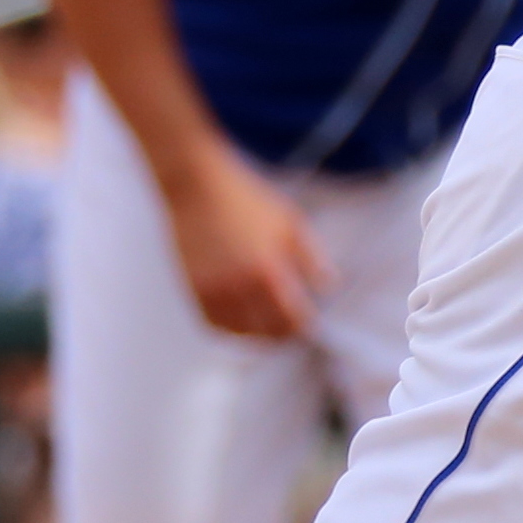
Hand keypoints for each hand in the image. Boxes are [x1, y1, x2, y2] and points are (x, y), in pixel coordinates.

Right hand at [167, 152, 333, 340]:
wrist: (196, 186)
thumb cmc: (246, 199)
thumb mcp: (289, 222)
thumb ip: (311, 257)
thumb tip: (329, 286)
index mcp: (267, 272)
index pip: (292, 320)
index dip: (303, 327)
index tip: (309, 324)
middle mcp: (238, 288)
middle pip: (266, 332)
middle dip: (282, 335)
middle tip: (291, 331)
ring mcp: (212, 291)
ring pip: (238, 333)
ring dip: (255, 336)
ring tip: (268, 329)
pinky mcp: (192, 289)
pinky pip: (213, 324)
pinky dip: (229, 329)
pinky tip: (241, 322)